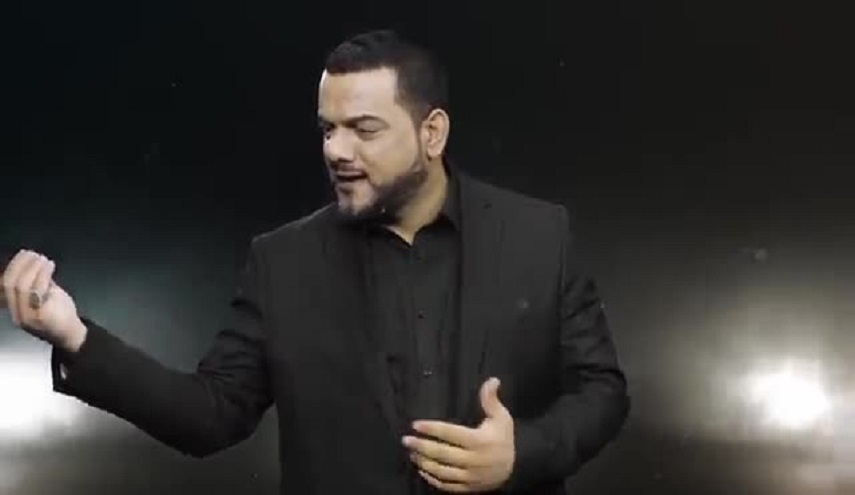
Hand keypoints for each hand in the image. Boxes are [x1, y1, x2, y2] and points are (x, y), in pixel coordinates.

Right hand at [1, 249, 86, 351]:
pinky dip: (43, 274)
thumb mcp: (45, 296)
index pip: (6, 283)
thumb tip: (35, 264)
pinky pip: (37, 291)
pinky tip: (50, 267)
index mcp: (15, 308)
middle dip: (22, 265)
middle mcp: (17, 313)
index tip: (24, 254)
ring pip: (23, 286)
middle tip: (34, 255)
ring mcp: (27, 316)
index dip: (14, 265)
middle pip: (11, 283)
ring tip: (44, 260)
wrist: (71, 335)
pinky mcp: (40, 316)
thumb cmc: (59, 315)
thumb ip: (38, 283)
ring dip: (34, 268)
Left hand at [403, 377, 514, 492]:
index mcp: (480, 441)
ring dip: (424, 463)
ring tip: (411, 453)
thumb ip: (491, 400)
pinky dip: (432, 479)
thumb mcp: (501, 417)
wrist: (517, 467)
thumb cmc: (504, 438)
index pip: (451, 434)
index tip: (416, 424)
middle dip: (422, 446)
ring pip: (442, 471)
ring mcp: (470, 476)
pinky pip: (447, 486)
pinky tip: (422, 470)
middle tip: (406, 440)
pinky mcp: (468, 488)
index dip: (432, 429)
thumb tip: (491, 380)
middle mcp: (474, 460)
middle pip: (443, 454)